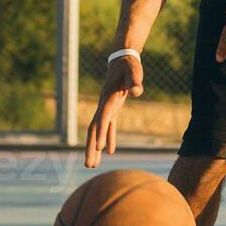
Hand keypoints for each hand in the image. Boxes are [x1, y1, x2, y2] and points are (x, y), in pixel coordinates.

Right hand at [84, 52, 143, 168]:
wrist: (123, 58)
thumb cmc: (129, 65)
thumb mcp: (134, 71)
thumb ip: (135, 81)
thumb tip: (137, 91)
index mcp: (108, 98)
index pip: (103, 119)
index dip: (100, 133)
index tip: (98, 149)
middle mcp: (104, 105)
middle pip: (93, 129)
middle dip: (90, 148)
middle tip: (88, 166)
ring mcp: (107, 107)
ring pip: (98, 130)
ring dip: (95, 147)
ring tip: (92, 165)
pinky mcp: (113, 108)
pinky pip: (108, 126)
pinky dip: (108, 138)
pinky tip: (109, 152)